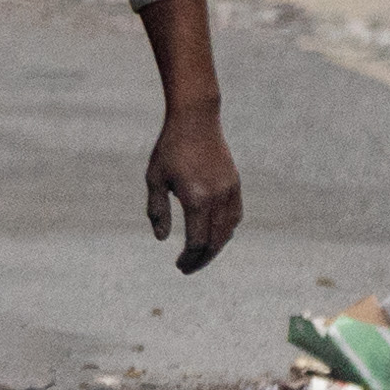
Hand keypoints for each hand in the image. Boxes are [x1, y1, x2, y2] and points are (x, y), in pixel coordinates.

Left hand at [131, 0, 238, 270]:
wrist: (196, 121)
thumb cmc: (170, 149)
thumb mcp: (155, 179)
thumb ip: (158, 210)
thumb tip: (161, 239)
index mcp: (196, 199)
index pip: (197, 241)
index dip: (189, 258)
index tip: (179, 266)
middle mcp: (217, 198)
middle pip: (215, 242)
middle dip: (202, 259)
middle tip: (188, 268)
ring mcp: (230, 191)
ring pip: (228, 231)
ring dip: (215, 247)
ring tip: (200, 255)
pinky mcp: (235, 184)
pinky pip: (235, 216)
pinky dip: (226, 231)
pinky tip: (215, 236)